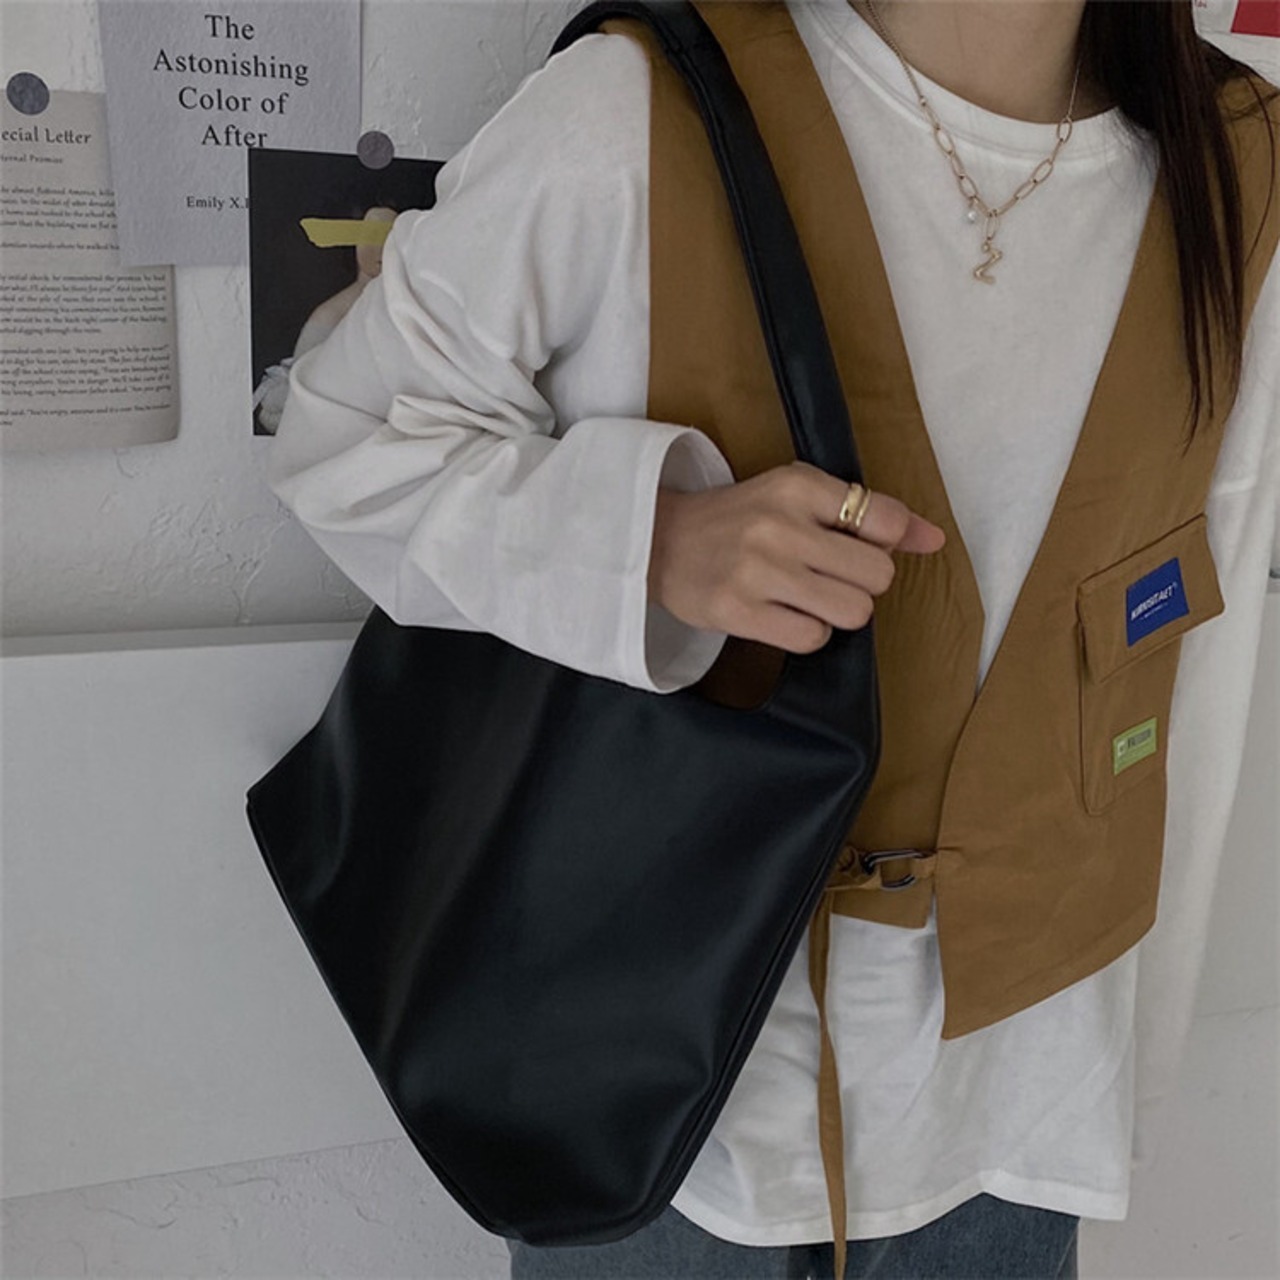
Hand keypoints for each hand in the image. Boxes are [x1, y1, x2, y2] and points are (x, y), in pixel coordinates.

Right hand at [648, 460, 945, 653]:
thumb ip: (870, 514)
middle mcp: (778, 526)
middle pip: (877, 576)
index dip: (886, 544)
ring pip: (852, 611)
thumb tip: (935, 540)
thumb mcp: (800, 495)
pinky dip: (807, 632)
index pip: (885, 520)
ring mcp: (756, 572)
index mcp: (797, 486)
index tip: (860, 545)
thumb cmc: (741, 519)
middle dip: (862, 582)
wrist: (660, 541)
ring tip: (808, 597)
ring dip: (838, 611)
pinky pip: (812, 638)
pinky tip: (784, 615)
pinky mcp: (738, 612)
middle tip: (829, 575)